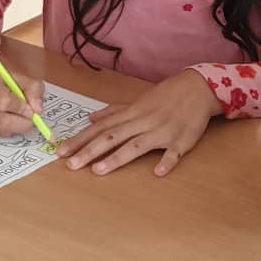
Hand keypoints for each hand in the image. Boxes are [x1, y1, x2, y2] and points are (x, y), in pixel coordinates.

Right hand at [0, 51, 45, 137]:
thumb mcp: (16, 70)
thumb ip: (32, 87)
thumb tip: (38, 110)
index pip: (4, 102)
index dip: (22, 108)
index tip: (32, 108)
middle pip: (2, 123)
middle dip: (22, 124)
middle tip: (30, 118)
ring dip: (14, 125)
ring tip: (15, 112)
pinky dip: (2, 126)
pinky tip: (1, 113)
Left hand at [60, 69, 221, 177]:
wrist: (198, 88)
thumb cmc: (167, 96)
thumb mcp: (138, 101)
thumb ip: (114, 111)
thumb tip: (91, 118)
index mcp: (132, 113)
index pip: (101, 128)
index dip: (80, 139)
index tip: (61, 150)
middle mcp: (143, 122)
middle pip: (112, 137)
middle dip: (90, 150)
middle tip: (71, 164)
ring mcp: (162, 132)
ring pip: (137, 145)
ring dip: (117, 158)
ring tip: (98, 170)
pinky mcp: (181, 141)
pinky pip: (173, 153)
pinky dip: (166, 162)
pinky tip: (157, 172)